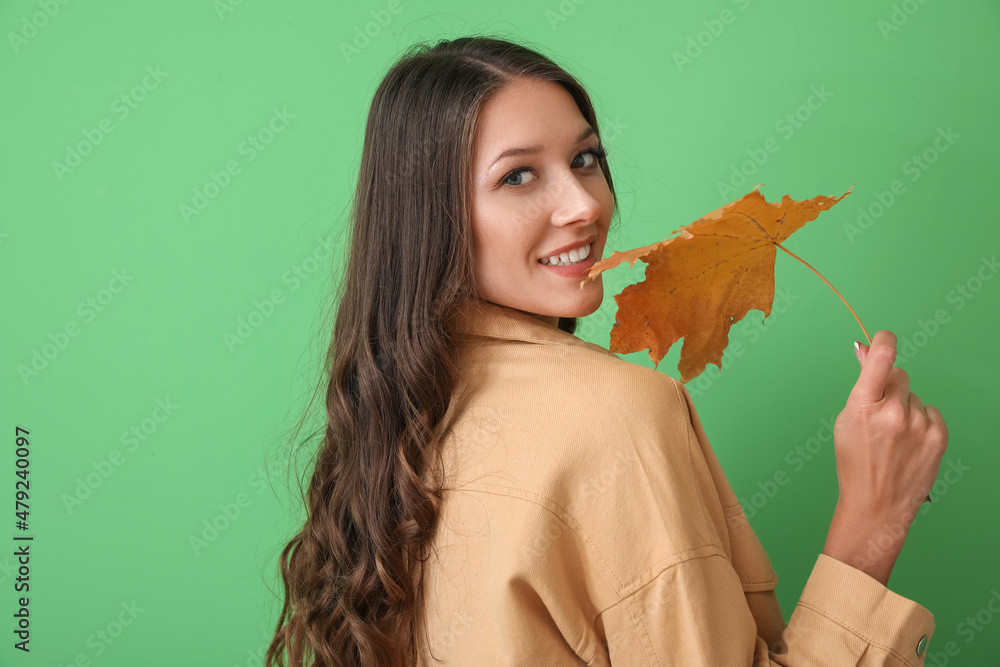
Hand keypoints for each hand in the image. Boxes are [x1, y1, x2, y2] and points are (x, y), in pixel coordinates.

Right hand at [833, 330, 948, 521]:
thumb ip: (861, 385)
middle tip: (880, 414)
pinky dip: (921, 421)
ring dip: (905, 408)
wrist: (877, 504)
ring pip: (914, 396)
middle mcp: (894, 412)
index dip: (884, 340)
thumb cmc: (856, 463)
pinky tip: (909, 442)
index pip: (881, 356)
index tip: (884, 337)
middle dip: (890, 387)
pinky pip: (930, 411)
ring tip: (894, 437)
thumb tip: (866, 350)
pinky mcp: (938, 435)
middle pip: (899, 376)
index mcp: (863, 406)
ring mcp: (919, 425)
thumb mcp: (847, 420)